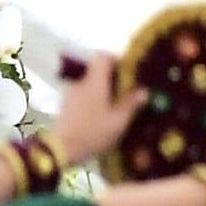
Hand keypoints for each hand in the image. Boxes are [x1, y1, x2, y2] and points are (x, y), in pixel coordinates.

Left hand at [44, 52, 131, 170]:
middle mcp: (81, 82)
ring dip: (102, 90)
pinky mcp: (65, 104)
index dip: (117, 60)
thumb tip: (144, 91)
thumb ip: (131, 104)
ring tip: (115, 106)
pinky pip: (82, 94)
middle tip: (126, 93)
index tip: (129, 73)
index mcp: (94, 81)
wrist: (61, 149)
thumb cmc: (93, 133)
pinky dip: (93, 99)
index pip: (103, 56)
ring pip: (90, 83)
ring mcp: (70, 93)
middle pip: (97, 70)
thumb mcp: (118, 122)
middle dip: (112, 78)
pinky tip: (101, 115)